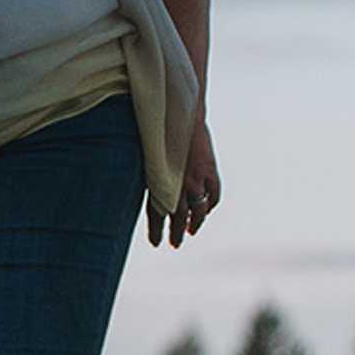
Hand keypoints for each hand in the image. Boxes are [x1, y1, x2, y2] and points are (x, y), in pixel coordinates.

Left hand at [147, 117, 218, 248]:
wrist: (180, 111)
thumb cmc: (156, 132)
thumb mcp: (145, 155)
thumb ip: (146, 175)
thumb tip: (141, 192)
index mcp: (159, 180)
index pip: (157, 213)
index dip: (156, 230)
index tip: (155, 243)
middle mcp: (179, 182)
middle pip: (179, 216)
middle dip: (176, 233)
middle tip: (174, 243)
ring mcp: (197, 177)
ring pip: (198, 209)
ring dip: (194, 223)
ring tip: (190, 231)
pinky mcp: (210, 170)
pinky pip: (214, 195)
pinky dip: (210, 205)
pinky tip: (206, 211)